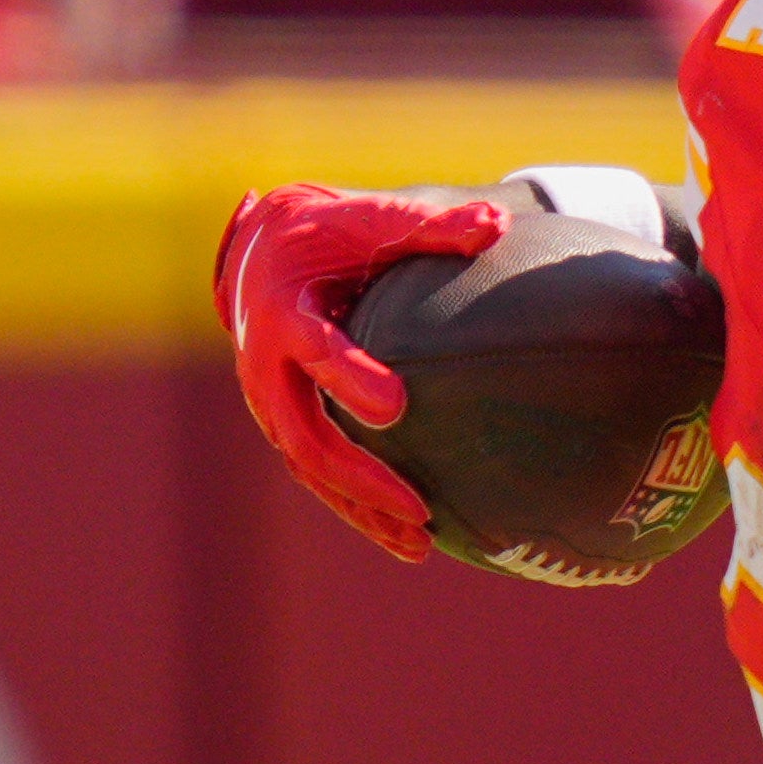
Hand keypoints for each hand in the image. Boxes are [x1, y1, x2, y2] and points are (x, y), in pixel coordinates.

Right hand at [219, 181, 502, 561]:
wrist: (264, 250)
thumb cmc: (331, 231)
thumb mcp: (374, 219)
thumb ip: (432, 226)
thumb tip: (499, 222)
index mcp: (283, 309)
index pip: (313, 349)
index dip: (349, 378)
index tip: (396, 408)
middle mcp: (263, 364)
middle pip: (305, 436)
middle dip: (360, 478)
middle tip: (420, 507)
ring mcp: (269, 402)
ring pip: (309, 468)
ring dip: (361, 510)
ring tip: (421, 545)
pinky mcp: (284, 423)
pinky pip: (316, 474)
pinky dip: (357, 508)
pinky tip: (409, 538)